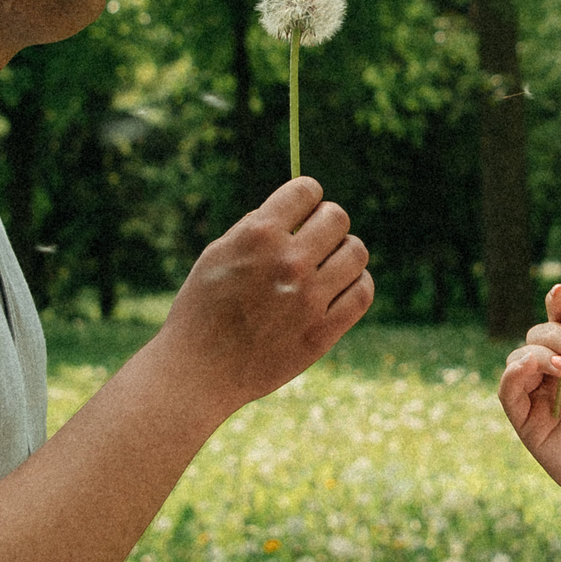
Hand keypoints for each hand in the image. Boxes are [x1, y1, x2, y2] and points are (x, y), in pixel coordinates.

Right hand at [152, 176, 371, 415]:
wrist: (198, 371)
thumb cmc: (202, 310)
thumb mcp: (217, 255)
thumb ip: (255, 228)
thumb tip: (293, 211)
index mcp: (259, 235)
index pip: (307, 190)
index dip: (308, 196)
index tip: (305, 210)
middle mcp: (289, 261)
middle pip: (337, 218)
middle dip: (328, 223)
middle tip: (317, 239)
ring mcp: (310, 297)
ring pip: (356, 253)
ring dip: (345, 253)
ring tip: (331, 263)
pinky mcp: (323, 331)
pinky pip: (362, 292)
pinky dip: (358, 283)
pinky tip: (343, 285)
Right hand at [498, 287, 560, 515]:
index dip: (557, 306)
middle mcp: (557, 379)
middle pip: (537, 338)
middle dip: (553, 335)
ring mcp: (539, 400)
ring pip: (520, 359)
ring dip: (538, 353)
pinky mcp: (526, 423)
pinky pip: (508, 391)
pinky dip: (516, 373)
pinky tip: (534, 369)